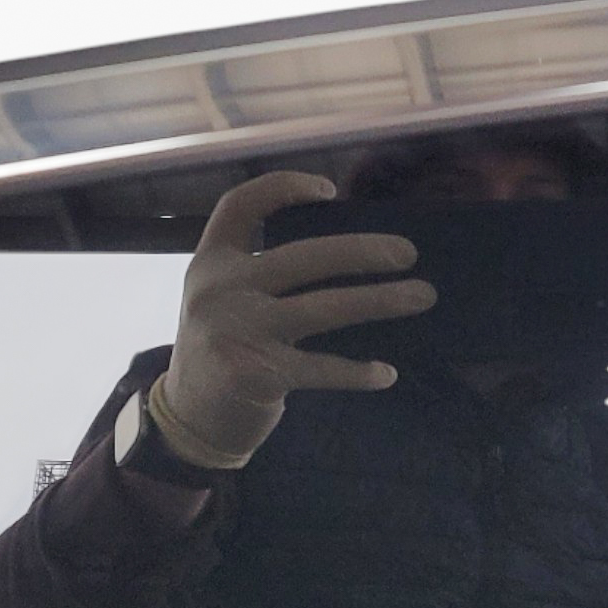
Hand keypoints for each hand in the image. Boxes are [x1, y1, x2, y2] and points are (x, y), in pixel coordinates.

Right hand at [147, 171, 436, 465]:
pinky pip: (322, 366)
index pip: (240, 205)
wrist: (187, 420)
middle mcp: (220, 289)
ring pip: (325, 307)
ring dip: (381, 301)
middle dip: (364, 251)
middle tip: (408, 253)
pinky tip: (386, 373)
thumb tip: (348, 253)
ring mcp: (238, 330)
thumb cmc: (221, 350)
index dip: (284, 187)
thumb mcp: (219, 299)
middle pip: (304, 255)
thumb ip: (258, 272)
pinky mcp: (257, 372)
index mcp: (211, 262)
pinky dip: (358, 371)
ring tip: (421, 296)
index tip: (329, 189)